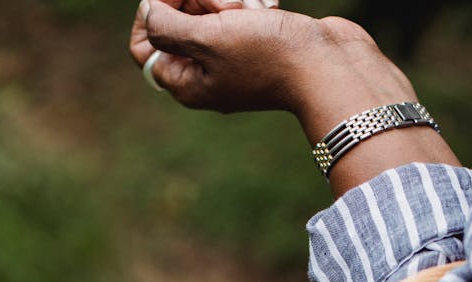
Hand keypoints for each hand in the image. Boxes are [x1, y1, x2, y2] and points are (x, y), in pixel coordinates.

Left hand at [130, 0, 269, 71]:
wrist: (327, 64)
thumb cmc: (268, 56)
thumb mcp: (207, 39)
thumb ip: (166, 27)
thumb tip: (148, 11)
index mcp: (187, 84)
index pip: (144, 47)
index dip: (153, 13)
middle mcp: (205, 75)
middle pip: (177, 20)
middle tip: (226, 5)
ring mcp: (231, 58)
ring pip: (208, 9)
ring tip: (252, 9)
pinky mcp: (255, 42)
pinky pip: (236, 10)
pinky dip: (248, 1)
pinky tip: (266, 8)